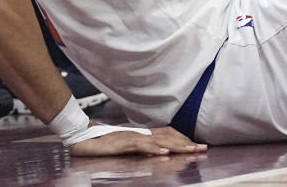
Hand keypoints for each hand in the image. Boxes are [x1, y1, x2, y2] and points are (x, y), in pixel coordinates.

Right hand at [70, 125, 206, 156]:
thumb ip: (143, 147)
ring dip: (176, 146)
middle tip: (202, 148)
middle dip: (186, 143)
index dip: (184, 139)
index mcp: (143, 134)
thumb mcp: (128, 147)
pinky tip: (164, 152)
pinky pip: (141, 145)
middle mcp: (141, 133)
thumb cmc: (104, 142)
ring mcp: (133, 137)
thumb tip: (159, 151)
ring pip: (159, 140)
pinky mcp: (123, 143)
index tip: (198, 145)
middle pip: (168, 136)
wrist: (83, 137)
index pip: (168, 135)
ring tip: (190, 150)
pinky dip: (154, 148)